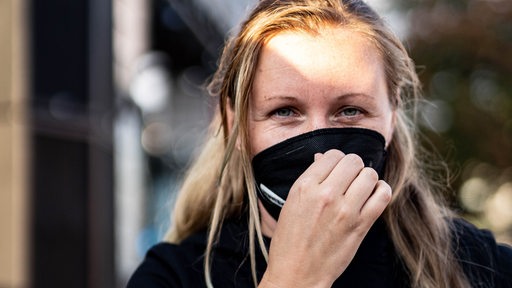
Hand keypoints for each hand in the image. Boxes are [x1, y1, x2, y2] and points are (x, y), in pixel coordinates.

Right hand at [259, 149, 391, 287]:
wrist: (297, 274)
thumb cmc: (290, 240)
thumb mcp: (291, 204)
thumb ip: (309, 179)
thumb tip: (323, 157)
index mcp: (304, 186)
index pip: (332, 155)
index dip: (337, 161)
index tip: (336, 171)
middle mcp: (325, 194)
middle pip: (353, 161)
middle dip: (353, 167)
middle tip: (349, 180)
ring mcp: (345, 210)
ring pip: (370, 174)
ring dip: (367, 179)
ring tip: (360, 189)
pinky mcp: (361, 225)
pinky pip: (383, 195)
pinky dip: (381, 191)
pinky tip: (373, 196)